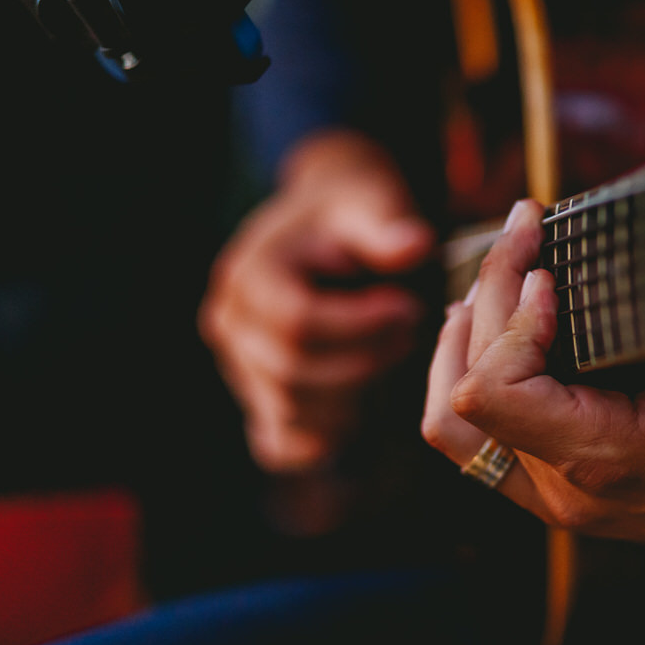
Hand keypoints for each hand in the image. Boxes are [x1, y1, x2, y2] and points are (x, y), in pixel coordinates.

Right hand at [201, 130, 434, 472]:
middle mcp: (230, 324)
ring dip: (354, 396)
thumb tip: (415, 245)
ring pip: (291, 411)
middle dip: (364, 361)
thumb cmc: (352, 213)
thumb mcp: (369, 203)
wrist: (329, 228)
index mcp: (248, 275)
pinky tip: (363, 414)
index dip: (360, 325)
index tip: (408, 307)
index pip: (298, 323)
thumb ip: (386, 226)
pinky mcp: (259, 395)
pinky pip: (280, 442)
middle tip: (411, 332)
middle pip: (293, 373)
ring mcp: (239, 366)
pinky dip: (322, 440)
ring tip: (394, 353)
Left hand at [422, 200, 644, 561]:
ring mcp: (553, 494)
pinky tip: (499, 327)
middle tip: (527, 228)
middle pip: (469, 387)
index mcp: (606, 458)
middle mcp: (565, 486)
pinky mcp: (555, 487)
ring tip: (497, 277)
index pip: (495, 389)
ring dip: (464, 342)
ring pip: (453, 425)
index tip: (553, 273)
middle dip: (492, 293)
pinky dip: (474, 375)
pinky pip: (476, 441)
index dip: (512, 317)